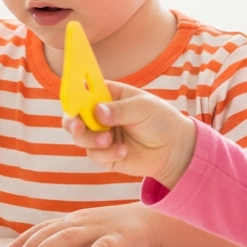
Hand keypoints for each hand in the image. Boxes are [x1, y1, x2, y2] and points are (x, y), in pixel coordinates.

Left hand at [2, 203, 159, 246]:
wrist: (150, 221)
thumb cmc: (114, 229)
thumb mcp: (86, 231)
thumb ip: (67, 239)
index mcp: (72, 221)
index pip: (42, 229)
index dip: (23, 240)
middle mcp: (81, 222)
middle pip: (50, 233)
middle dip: (29, 246)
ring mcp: (98, 229)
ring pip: (69, 238)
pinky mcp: (118, 239)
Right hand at [63, 81, 198, 186]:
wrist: (175, 149)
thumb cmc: (160, 120)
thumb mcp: (143, 108)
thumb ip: (119, 110)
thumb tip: (97, 112)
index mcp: (108, 95)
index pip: (83, 91)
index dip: (73, 93)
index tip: (71, 100)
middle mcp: (99, 115)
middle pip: (74, 116)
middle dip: (72, 122)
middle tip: (77, 127)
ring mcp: (101, 135)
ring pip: (80, 138)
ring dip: (91, 139)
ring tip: (109, 140)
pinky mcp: (105, 155)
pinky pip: (94, 155)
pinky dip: (107, 154)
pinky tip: (124, 151)